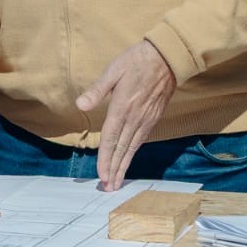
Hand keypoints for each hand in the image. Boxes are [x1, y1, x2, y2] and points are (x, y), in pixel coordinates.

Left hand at [76, 41, 176, 191]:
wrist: (167, 58)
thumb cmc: (137, 61)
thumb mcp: (113, 70)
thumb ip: (97, 90)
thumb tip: (80, 104)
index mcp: (122, 108)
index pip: (110, 139)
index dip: (105, 159)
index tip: (101, 175)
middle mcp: (134, 118)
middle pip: (122, 149)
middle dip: (114, 170)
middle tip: (109, 188)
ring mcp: (146, 120)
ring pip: (132, 148)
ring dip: (124, 166)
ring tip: (117, 181)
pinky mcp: (153, 118)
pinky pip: (141, 140)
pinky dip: (134, 153)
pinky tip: (129, 159)